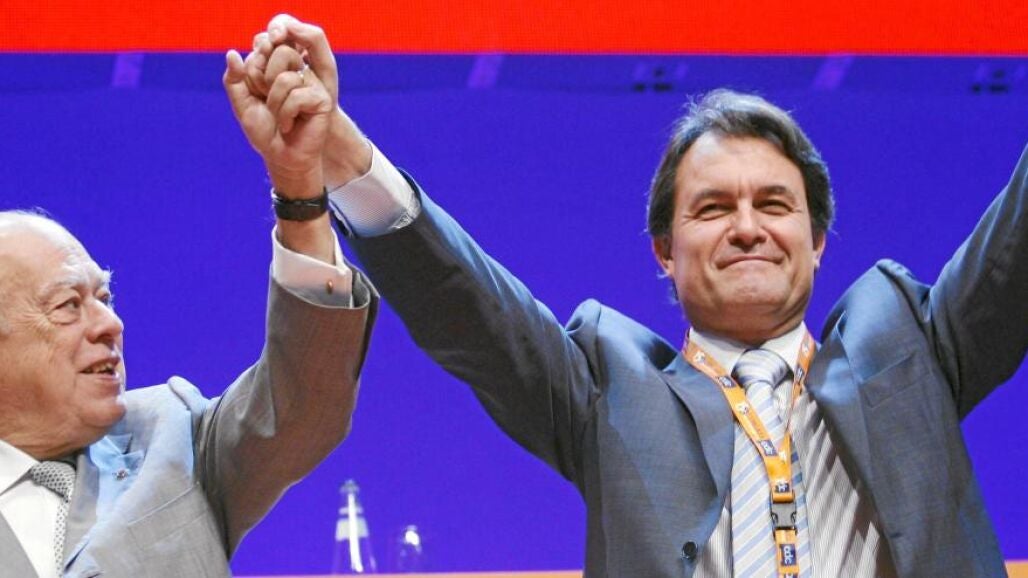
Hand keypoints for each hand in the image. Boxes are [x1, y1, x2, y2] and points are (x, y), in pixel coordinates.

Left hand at [224, 43, 331, 196]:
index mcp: (279, 66)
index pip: (263, 49)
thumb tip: (232, 53)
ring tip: (279, 118)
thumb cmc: (264, 130)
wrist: (281, 157)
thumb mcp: (242, 102)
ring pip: (286, 78)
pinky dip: (286, 114)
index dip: (254, 73)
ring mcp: (312, 84)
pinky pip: (297, 96)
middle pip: (282, 52)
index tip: (258, 93)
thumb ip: (234, 78)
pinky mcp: (322, 99)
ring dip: (274, 104)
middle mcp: (298, 70)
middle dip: (265, 82)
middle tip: (268, 103)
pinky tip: (289, 125)